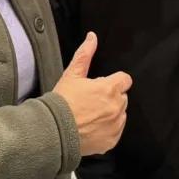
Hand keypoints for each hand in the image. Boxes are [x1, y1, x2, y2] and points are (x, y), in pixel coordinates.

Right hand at [53, 32, 130, 155]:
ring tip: (90, 115)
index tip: (102, 86)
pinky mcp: (111, 141)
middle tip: (91, 101)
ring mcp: (115, 125)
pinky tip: (92, 127)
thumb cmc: (62, 102)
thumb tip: (92, 37)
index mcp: (110, 89)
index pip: (125, 79)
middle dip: (111, 97)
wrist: (54, 131)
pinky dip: (107, 129)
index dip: (114, 81)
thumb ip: (85, 54)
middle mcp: (117, 107)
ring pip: (120, 114)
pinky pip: (116, 131)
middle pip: (122, 97)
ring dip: (111, 113)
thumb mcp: (72, 75)